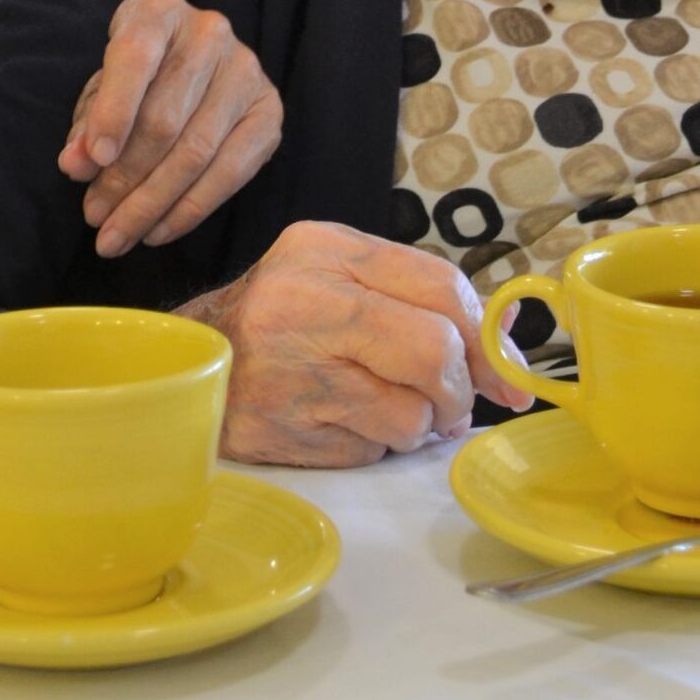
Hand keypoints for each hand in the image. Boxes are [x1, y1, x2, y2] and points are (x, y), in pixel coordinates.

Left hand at [57, 0, 282, 257]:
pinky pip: (231, 172)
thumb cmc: (136, 75)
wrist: (193, 62)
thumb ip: (88, 124)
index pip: (135, 58)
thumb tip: (76, 165)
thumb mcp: (102, 88)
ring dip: (151, 204)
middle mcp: (209, 32)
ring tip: (116, 236)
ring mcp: (246, 70)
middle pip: (165, 118)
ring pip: (196, 152)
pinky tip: (158, 231)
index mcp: (159, 9)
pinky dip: (190, 210)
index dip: (112, 113)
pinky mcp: (269, 110)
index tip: (88, 165)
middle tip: (93, 217)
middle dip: (124, 178)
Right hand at [176, 220, 534, 466]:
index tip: (507, 374)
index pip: (440, 285)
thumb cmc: (282, 319)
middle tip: (451, 405)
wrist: (192, 362)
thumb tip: (504, 354)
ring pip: (411, 414)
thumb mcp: (339, 277)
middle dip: (459, 390)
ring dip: (418, 427)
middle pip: (435, 350)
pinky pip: (373, 451)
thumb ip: (417, 299)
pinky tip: (346, 426)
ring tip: (388, 411)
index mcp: (325, 249)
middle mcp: (304, 301)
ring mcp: (290, 369)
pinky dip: (377, 447)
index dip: (488, 336)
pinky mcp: (282, 429)